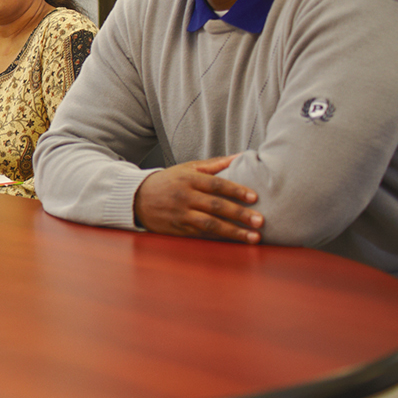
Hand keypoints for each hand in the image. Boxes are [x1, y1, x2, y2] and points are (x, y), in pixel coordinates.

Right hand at [133, 155, 261, 243]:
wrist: (136, 198)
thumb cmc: (168, 181)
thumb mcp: (187, 168)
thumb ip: (215, 165)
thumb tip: (242, 156)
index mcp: (188, 179)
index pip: (216, 184)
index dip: (236, 190)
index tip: (255, 197)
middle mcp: (184, 197)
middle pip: (216, 206)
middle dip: (240, 214)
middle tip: (260, 221)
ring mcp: (180, 215)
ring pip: (210, 224)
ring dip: (234, 232)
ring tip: (253, 238)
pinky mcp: (178, 229)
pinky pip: (201, 235)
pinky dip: (220, 238)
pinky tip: (235, 241)